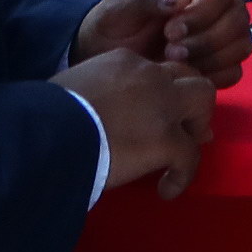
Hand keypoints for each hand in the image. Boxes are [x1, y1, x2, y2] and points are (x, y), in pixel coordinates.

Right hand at [54, 48, 218, 201]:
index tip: (152, 114)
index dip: (161, 93)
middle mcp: (151, 76)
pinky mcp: (166, 140)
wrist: (49, 133)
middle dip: (191, 102)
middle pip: (191, 78)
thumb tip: (94, 114)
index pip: (157, 72)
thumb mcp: (73, 88)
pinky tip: (166, 190)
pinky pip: (190, 157)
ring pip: (204, 102)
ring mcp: (163, 106)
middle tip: (183, 128)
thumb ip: (94, 93)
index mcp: (124, 62)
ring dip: (197, 126)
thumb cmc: (47, 115)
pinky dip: (182, 175)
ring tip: (181, 154)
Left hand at [75, 0, 251, 88]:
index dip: (202, 11)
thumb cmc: (111, 26)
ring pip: (242, 44)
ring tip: (176, 64)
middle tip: (171, 53)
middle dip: (207, 40)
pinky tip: (187, 76)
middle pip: (237, 17)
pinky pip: (235, 70)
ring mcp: (219, 33)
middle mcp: (212, 3)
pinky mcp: (218, 62)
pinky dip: (215, 76)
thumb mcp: (120, 9)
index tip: (170, 31)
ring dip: (212, 59)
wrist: (103, 57)